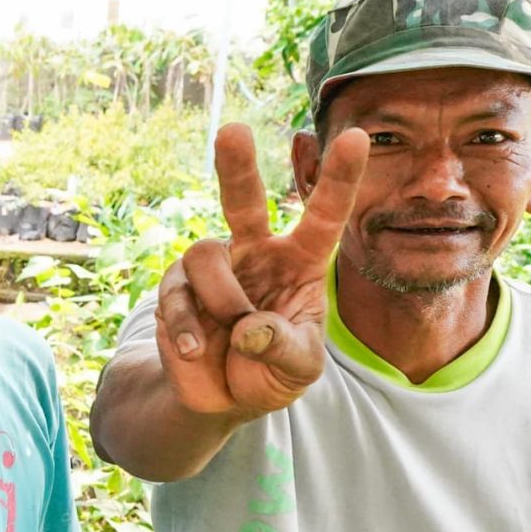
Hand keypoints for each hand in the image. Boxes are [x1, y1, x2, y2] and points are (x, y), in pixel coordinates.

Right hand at [151, 125, 368, 417]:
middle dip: (237, 167)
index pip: (323, 215)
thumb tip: (247, 327)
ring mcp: (211, 269)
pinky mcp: (175, 289)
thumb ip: (285, 348)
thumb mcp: (299, 368)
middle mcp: (253, 253)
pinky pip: (176, 296)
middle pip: (243, 201)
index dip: (339, 178)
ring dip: (223, 301)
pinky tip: (196, 351)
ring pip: (207, 257)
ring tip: (232, 337)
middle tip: (233, 132)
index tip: (356, 137)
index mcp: (299, 262)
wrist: (223, 399)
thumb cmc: (273, 370)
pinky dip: (186, 328)